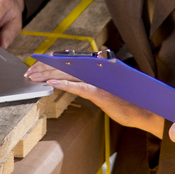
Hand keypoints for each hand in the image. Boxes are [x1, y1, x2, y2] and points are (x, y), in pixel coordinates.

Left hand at [25, 60, 164, 137]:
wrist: (144, 111)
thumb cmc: (126, 102)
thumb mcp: (105, 91)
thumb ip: (92, 83)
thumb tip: (79, 78)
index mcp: (96, 69)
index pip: (70, 62)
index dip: (52, 62)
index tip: (36, 64)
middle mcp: (97, 71)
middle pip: (66, 66)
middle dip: (45, 68)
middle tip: (29, 72)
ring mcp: (99, 81)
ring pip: (69, 74)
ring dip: (49, 74)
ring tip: (34, 76)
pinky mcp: (100, 94)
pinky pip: (79, 87)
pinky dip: (65, 84)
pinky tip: (52, 84)